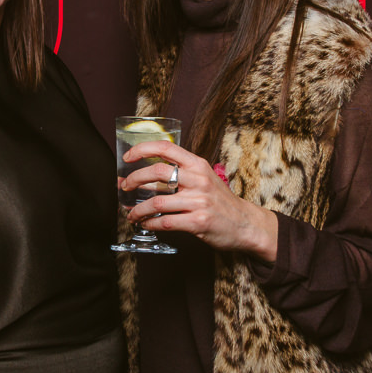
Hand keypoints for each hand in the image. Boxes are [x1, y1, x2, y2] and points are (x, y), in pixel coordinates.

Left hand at [121, 140, 278, 261]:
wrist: (246, 224)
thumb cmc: (221, 202)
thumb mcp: (205, 178)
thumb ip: (183, 173)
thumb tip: (148, 174)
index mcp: (198, 164)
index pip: (166, 147)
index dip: (142, 149)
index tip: (127, 157)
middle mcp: (198, 180)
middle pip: (157, 172)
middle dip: (134, 180)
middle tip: (125, 187)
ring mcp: (199, 201)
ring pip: (157, 202)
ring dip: (138, 209)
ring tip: (132, 213)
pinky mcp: (199, 222)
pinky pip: (165, 222)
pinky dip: (150, 224)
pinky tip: (146, 224)